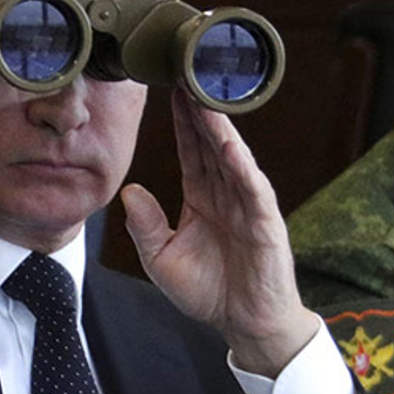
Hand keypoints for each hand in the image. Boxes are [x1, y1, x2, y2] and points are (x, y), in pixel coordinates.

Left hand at [122, 89, 319, 374]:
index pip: (191, 149)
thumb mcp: (161, 259)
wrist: (245, 325)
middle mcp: (227, 193)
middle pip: (211, 142)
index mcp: (202, 197)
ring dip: (219, 125)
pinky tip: (229, 143)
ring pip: (232, 156)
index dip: (182, 120)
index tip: (168, 87)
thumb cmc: (209, 291)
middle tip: (185, 69)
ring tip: (204, 93)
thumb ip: (144, 226)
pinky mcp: (265, 223)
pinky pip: (252, 188)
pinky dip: (241, 164)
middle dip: (199, 107)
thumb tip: (129, 191)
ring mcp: (248, 204)